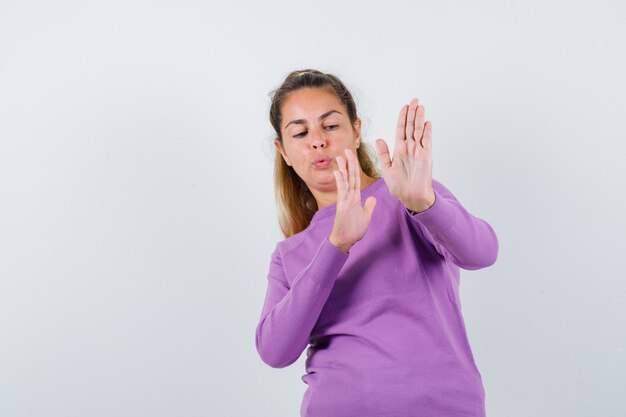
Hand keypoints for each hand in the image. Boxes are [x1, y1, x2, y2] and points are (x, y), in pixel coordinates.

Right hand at [328, 149, 376, 252]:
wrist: (345, 241)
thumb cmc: (353, 230)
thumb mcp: (366, 216)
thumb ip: (369, 206)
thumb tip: (372, 198)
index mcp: (355, 198)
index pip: (356, 179)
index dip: (355, 168)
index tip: (353, 157)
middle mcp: (349, 197)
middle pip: (350, 176)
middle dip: (349, 163)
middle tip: (347, 150)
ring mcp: (344, 200)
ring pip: (345, 181)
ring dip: (343, 168)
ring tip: (341, 156)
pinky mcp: (342, 206)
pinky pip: (342, 191)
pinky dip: (340, 181)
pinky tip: (338, 171)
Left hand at [375, 98, 434, 212]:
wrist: (410, 196)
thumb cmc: (399, 185)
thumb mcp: (386, 169)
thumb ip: (383, 154)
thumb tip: (379, 139)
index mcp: (399, 149)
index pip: (401, 129)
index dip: (402, 118)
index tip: (404, 107)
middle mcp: (410, 148)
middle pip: (411, 126)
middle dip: (412, 113)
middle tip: (414, 100)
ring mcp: (419, 151)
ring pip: (419, 130)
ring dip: (420, 118)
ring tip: (420, 106)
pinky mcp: (426, 156)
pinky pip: (427, 141)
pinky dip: (427, 132)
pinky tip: (427, 122)